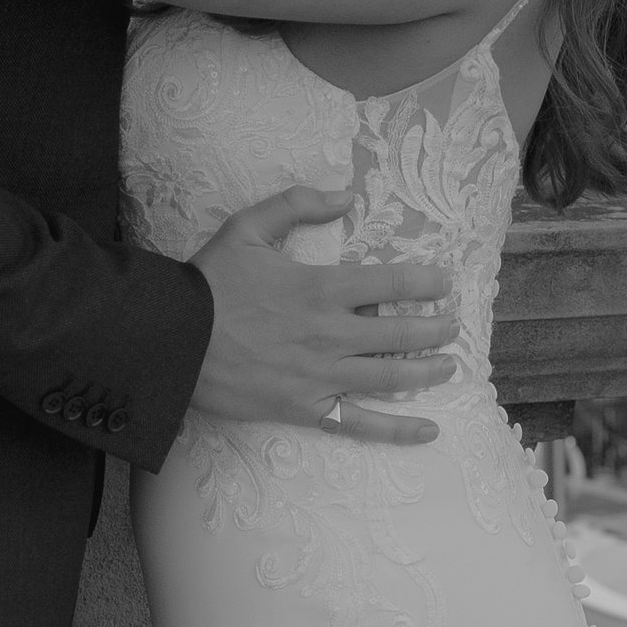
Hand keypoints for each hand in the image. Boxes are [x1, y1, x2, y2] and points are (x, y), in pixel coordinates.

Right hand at [188, 185, 457, 446]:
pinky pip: (360, 423)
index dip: (428, 281)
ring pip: (391, 377)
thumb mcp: (247, 226)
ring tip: (450, 366)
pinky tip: (428, 430)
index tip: (445, 282)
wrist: (172, 341)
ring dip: (429, 371)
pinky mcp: (306, 409)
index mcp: (322, 287)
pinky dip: (397, 430)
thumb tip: (346, 195)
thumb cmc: (209, 283)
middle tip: (454, 325)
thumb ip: (297, 204)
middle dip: (438, 328)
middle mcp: (331, 334)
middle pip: (403, 332)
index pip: (394, 281)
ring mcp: (321, 376)